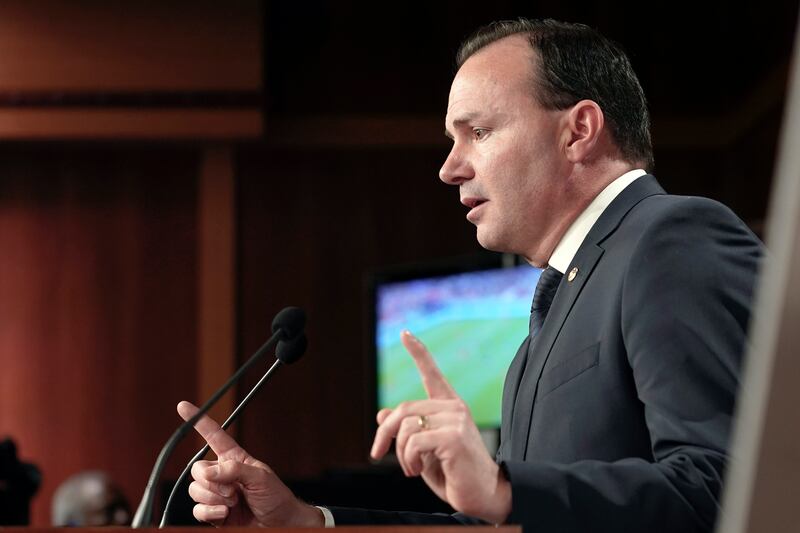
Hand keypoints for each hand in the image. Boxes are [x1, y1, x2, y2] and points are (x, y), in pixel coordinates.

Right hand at [176, 401, 323, 527]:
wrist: (279, 524)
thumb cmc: (276, 497)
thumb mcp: (260, 477)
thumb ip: (234, 470)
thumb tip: (209, 471)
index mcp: (234, 459)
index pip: (214, 436)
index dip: (199, 421)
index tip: (184, 407)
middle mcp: (222, 475)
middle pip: (197, 469)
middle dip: (213, 481)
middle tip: (234, 490)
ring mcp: (217, 494)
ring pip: (195, 490)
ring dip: (214, 497)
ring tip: (233, 502)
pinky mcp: (214, 513)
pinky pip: (197, 510)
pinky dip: (210, 512)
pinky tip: (225, 513)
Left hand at [370, 331, 511, 523]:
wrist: (484, 497)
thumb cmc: (454, 473)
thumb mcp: (422, 450)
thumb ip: (406, 431)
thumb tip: (382, 414)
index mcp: (449, 407)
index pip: (432, 373)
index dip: (418, 352)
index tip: (405, 333)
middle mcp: (454, 407)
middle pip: (403, 409)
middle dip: (384, 434)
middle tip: (378, 454)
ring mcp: (456, 419)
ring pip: (406, 426)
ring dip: (400, 453)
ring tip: (412, 468)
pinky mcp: (454, 436)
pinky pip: (413, 441)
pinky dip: (408, 459)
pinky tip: (418, 470)